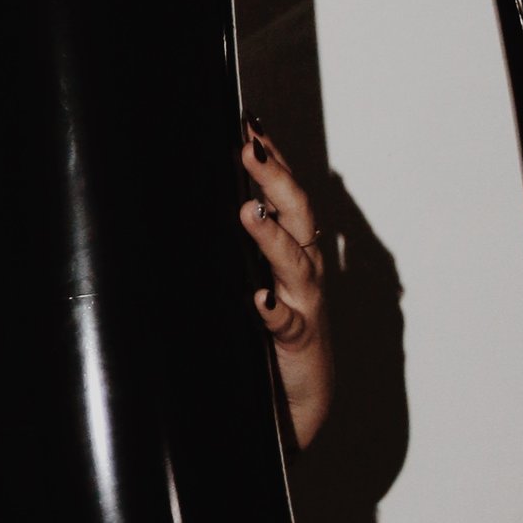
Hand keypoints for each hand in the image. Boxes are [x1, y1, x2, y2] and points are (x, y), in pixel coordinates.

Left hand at [240, 119, 330, 448]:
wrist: (301, 398)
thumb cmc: (276, 331)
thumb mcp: (259, 276)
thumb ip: (247, 241)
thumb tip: (218, 199)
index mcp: (294, 248)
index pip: (287, 193)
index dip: (274, 158)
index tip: (251, 124)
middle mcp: (304, 268)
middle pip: (297, 214)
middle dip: (274, 179)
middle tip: (249, 149)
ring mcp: (303, 302)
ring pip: (293, 262)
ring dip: (271, 236)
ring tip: (249, 213)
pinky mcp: (297, 340)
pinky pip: (287, 323)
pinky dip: (273, 310)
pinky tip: (259, 299)